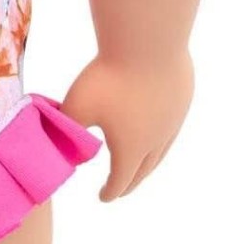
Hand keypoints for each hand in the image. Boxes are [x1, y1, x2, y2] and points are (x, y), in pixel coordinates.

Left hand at [60, 51, 193, 200]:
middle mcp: (157, 140)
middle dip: (130, 182)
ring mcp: (173, 120)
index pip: (120, 179)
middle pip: (144, 170)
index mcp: (131, 148)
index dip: (110, 191)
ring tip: (139, 165)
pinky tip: (154, 129)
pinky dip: (160, 137)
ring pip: (161, 150)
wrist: (148, 46)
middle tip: (120, 188)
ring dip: (148, 162)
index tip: (103, 197)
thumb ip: (67, 130)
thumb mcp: (77, 107)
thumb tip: (62, 143)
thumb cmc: (108, 79)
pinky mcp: (181, 100)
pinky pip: (170, 126)